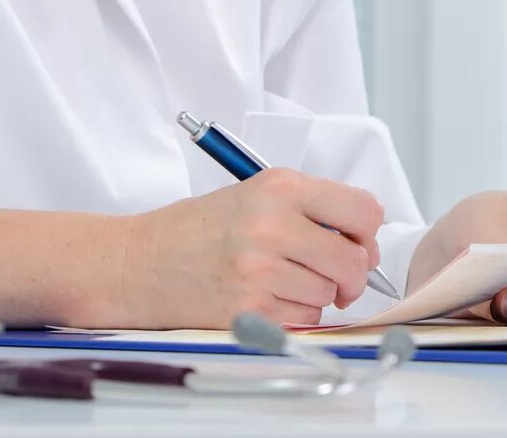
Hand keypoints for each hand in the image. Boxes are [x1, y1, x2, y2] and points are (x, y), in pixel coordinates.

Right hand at [120, 168, 383, 327]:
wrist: (138, 262)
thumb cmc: (198, 229)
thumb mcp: (256, 194)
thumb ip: (313, 209)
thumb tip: (367, 242)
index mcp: (280, 187)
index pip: (363, 210)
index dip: (368, 233)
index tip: (358, 242)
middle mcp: (272, 224)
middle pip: (353, 260)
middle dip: (352, 274)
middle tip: (335, 275)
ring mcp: (258, 269)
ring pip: (329, 294)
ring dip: (317, 295)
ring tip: (281, 280)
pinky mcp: (247, 309)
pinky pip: (303, 319)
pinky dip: (294, 315)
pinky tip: (265, 298)